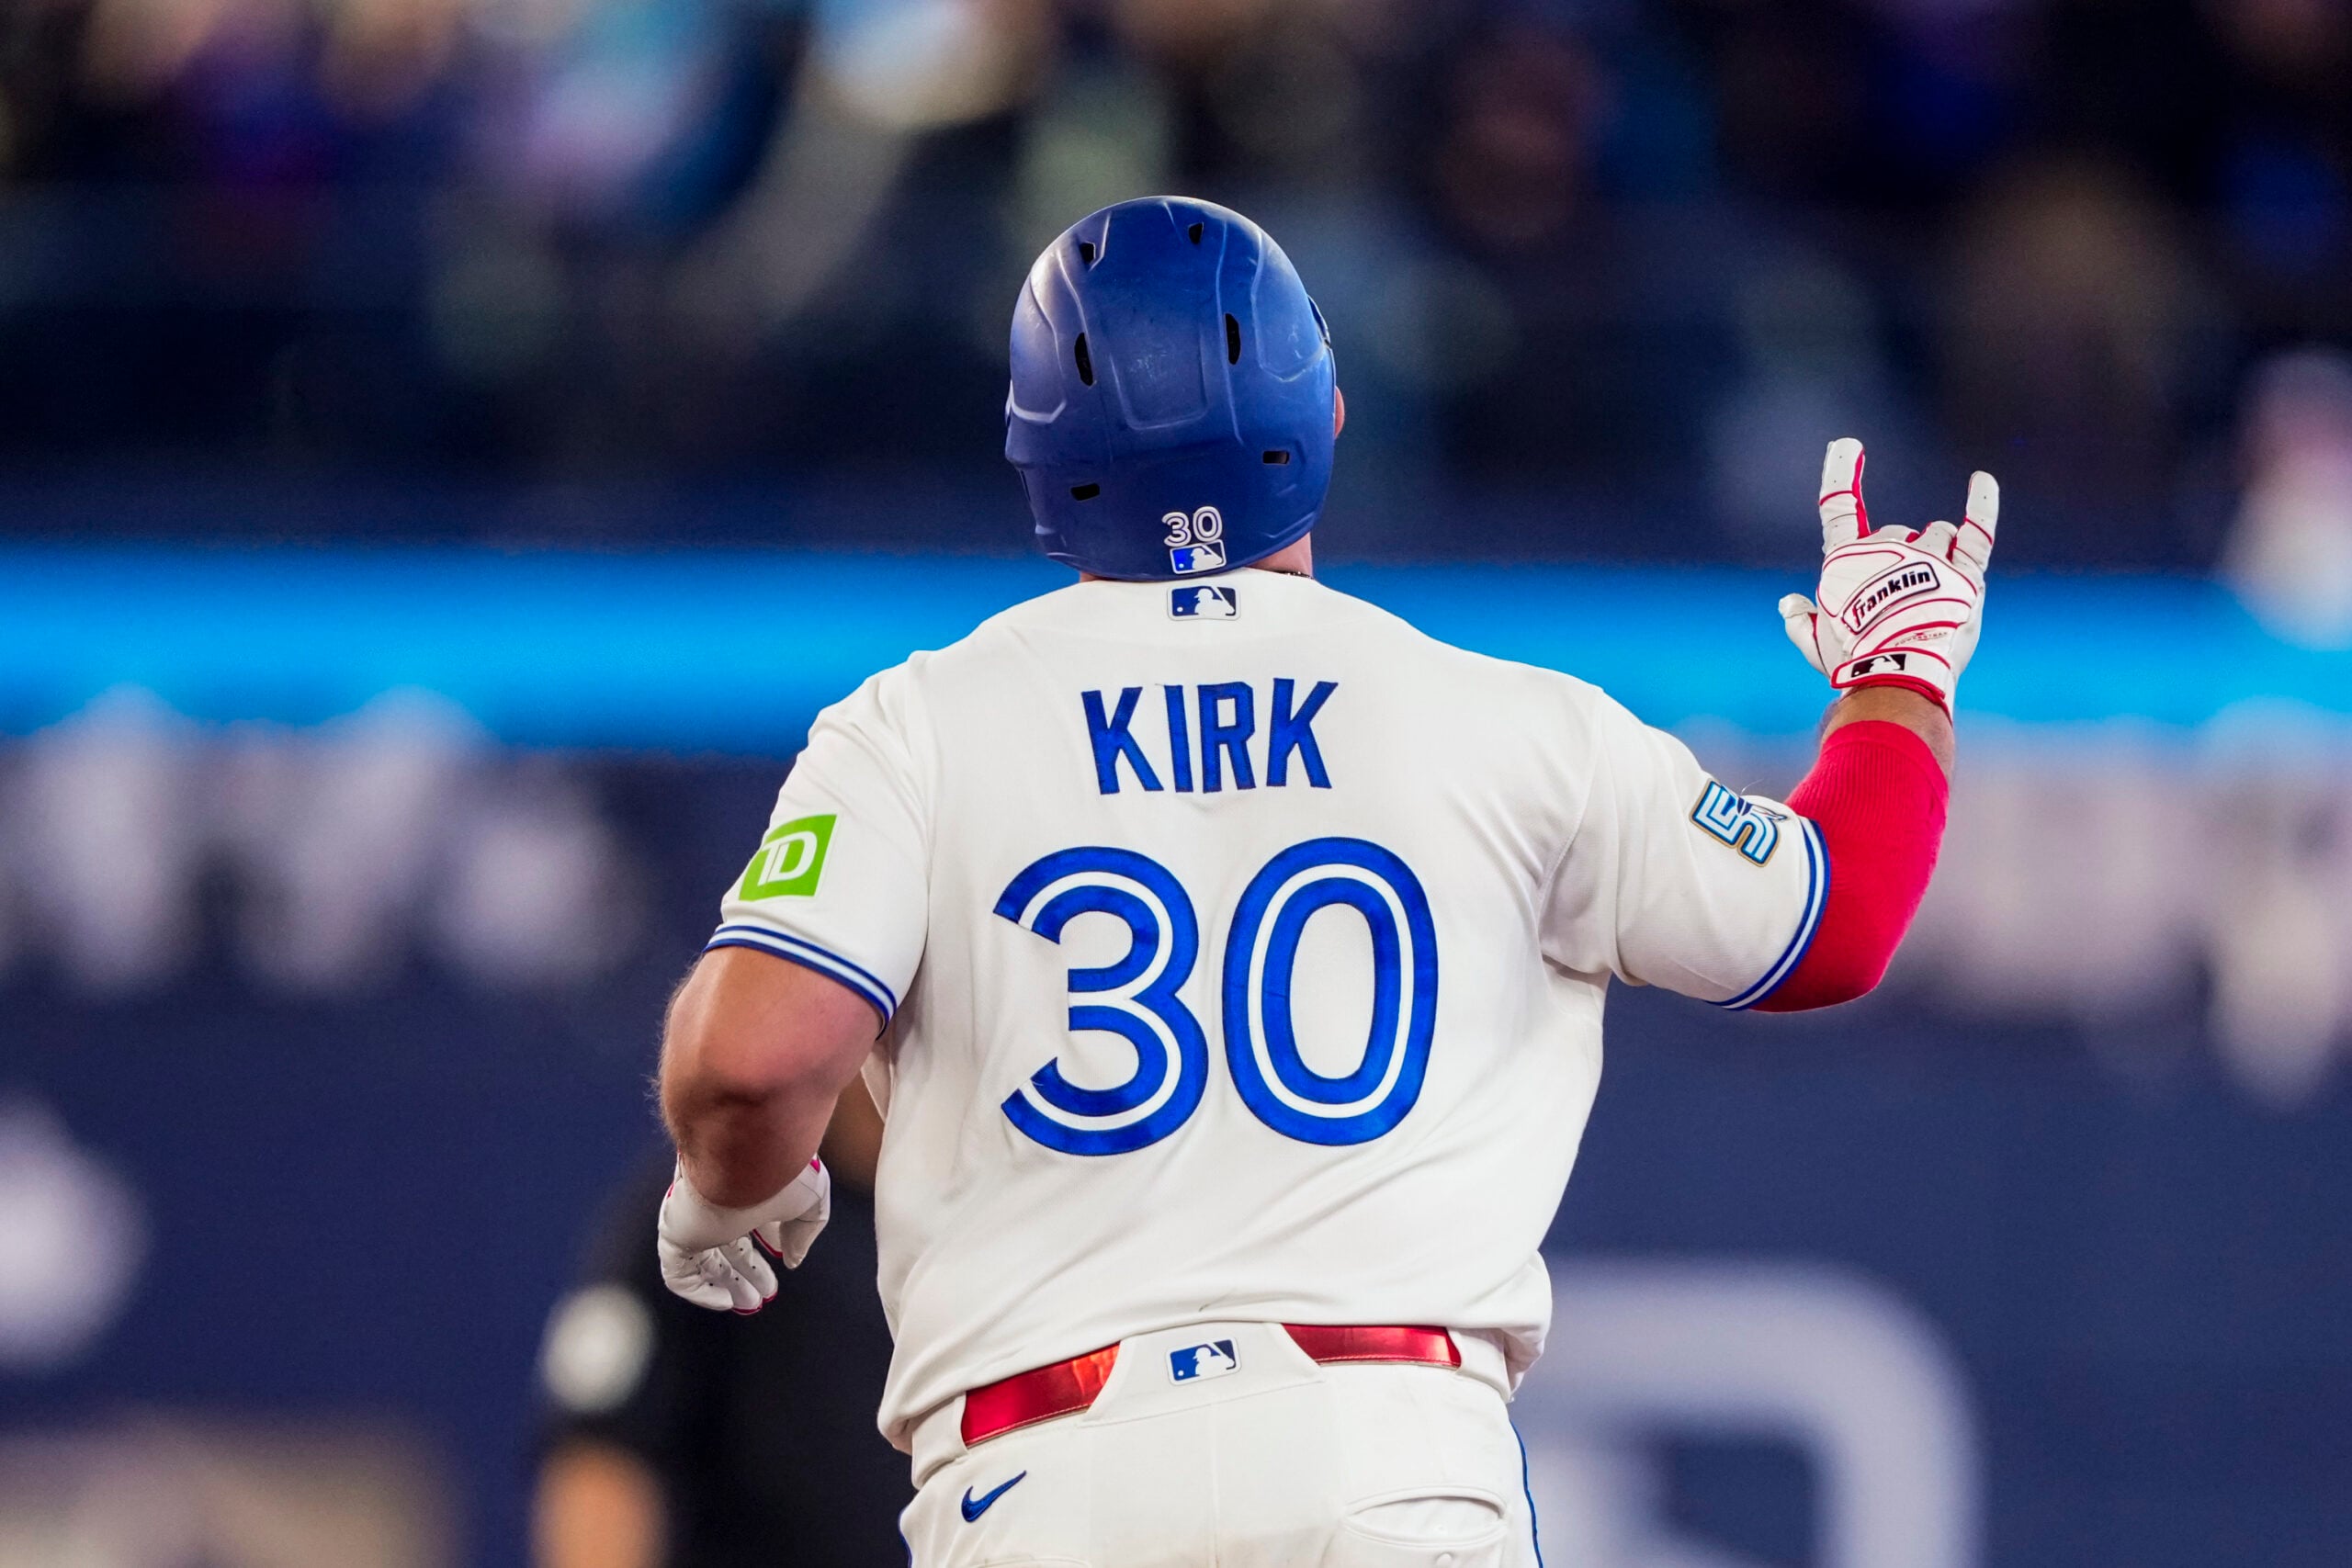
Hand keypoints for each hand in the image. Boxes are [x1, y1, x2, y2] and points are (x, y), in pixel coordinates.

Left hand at [656, 1157, 830, 1312]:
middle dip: (745, 1271)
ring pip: (703, 1259)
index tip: (784, 1259)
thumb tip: (792, 1259)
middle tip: (763, 1294)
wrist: (744, 1155)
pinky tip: (724, 1301)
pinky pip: (678, 1271)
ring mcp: (694, 1218)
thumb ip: (804, 1231)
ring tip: (749, 1303)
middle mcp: (718, 1201)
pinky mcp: (676, 1233)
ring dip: (725, 1284)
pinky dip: (699, 1291)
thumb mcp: (810, 1200)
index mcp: (746, 1187)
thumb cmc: (780, 1171)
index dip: (768, 1241)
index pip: (752, 1218)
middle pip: (727, 1242)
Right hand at [1778, 438, 1998, 709]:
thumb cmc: (1853, 660)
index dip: (1841, 474)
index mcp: (1846, 560)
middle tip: (1900, 605)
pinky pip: (1977, 531)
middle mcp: (1887, 547)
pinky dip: (1982, 503)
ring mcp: (1929, 557)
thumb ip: (1800, 622)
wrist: (1900, 673)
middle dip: (1900, 558)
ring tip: (1935, 594)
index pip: (1839, 508)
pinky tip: (1982, 480)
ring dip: (1937, 552)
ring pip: (1938, 534)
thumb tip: (1788, 603)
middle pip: (1898, 532)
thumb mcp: (1816, 645)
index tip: (1848, 445)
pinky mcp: (1966, 572)